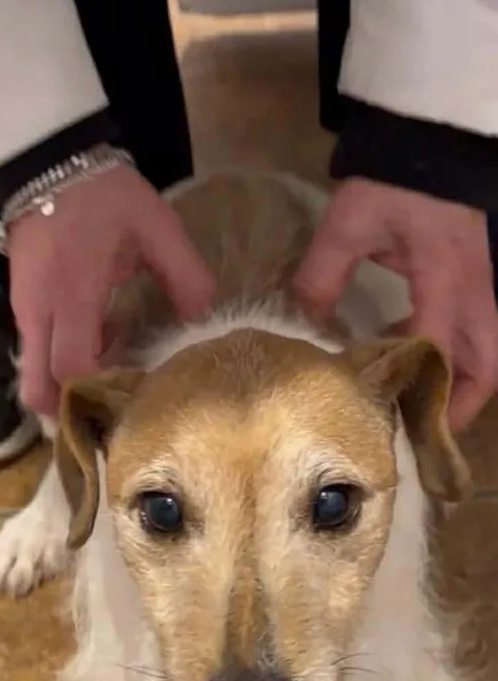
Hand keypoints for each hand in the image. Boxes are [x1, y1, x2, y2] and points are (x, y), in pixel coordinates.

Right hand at [8, 164, 214, 414]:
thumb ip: (185, 274)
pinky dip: (61, 362)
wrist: (46, 160)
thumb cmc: (103, 193)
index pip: (73, 368)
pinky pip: (36, 352)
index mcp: (73, 295)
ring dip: (67, 387)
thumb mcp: (156, 226)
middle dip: (69, 410)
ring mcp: (24, 311)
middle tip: (109, 414)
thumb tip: (203, 321)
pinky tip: (97, 345)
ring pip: (34, 374)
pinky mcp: (20, 305)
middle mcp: (40, 313)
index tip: (132, 398)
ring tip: (110, 379)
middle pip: (40, 389)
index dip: (99, 392)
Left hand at [293, 178, 497, 429]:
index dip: (415, 389)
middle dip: (458, 406)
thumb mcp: (348, 226)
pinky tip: (418, 367)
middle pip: (484, 366)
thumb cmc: (391, 183)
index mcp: (443, 279)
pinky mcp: (475, 283)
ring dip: (463, 387)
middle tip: (423, 434)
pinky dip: (459, 361)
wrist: (429, 143)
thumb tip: (304, 325)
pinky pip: (478, 336)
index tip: (388, 420)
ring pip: (488, 355)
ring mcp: (479, 288)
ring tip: (424, 412)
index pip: (436, 347)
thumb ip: (322, 276)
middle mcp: (472, 292)